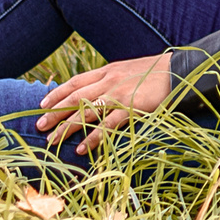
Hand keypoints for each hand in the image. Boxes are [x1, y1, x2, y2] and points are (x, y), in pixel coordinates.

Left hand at [36, 53, 172, 150]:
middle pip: (75, 98)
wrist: (180, 71)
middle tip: (39, 126)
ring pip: (85, 112)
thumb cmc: (157, 73)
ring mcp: (118, 94)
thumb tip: (98, 91)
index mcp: (108, 70)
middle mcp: (109, 81)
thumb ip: (112, 79)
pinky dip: (92, 138)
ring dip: (67, 127)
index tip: (42, 104)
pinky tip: (80, 149)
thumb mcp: (130, 70)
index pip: (76, 82)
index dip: (57, 93)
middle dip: (55, 113)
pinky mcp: (130, 108)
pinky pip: (106, 126)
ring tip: (52, 141)